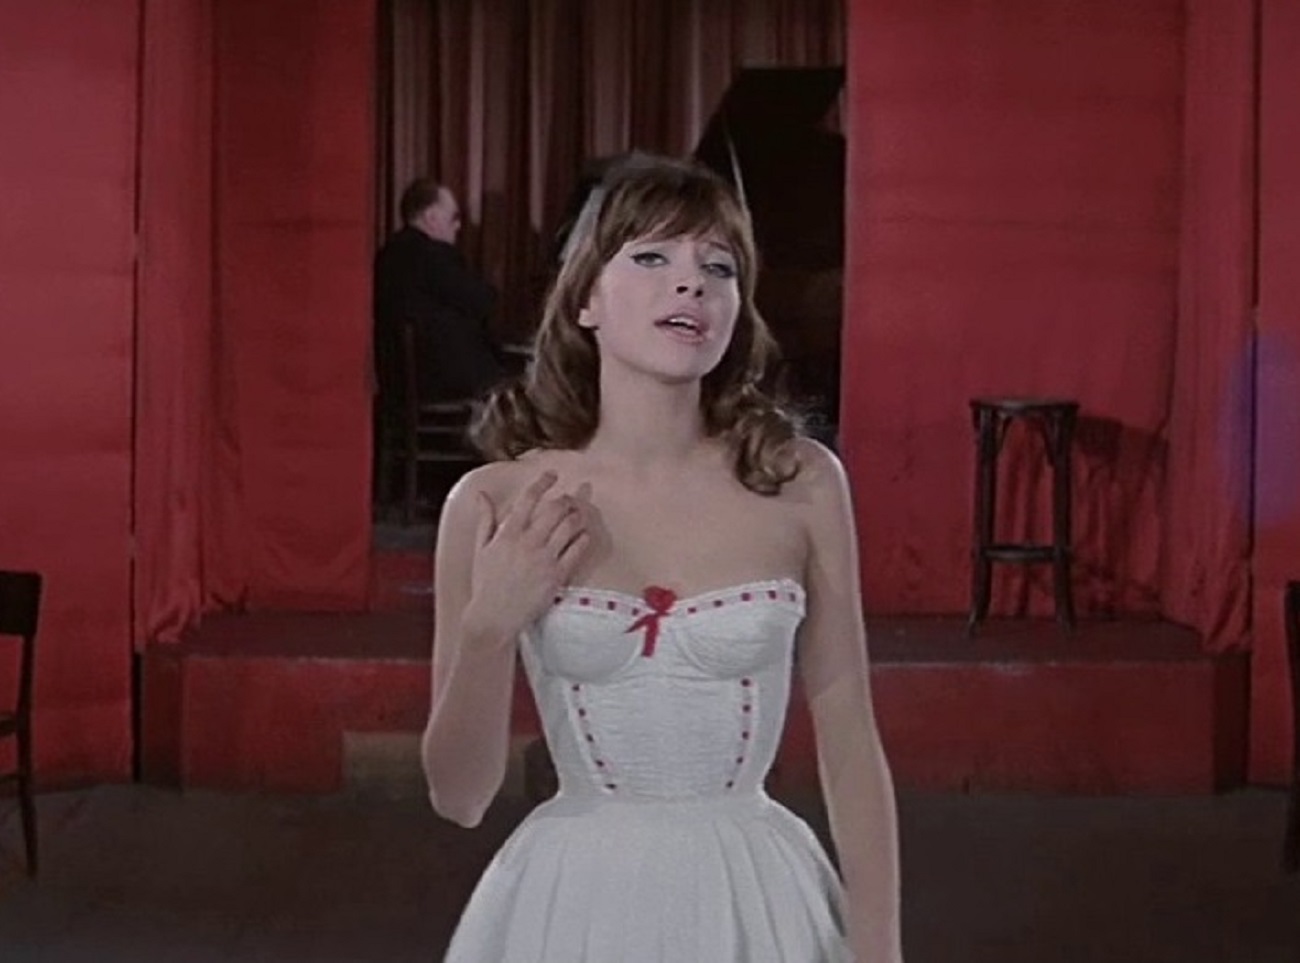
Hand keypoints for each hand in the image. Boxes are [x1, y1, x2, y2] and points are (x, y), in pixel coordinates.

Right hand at [463, 471, 591, 639]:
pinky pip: (577, 550)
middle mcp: (528, 543)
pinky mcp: (557, 575)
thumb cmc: (486, 584)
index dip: (542, 482)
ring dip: (577, 516)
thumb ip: (485, 519)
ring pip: (569, 526)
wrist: (494, 617)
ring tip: (578, 514)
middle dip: (565, 499)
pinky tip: (583, 535)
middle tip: (569, 498)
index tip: (552, 474)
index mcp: (508, 534)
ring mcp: (545, 559)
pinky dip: (583, 538)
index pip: (528, 499)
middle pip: (555, 509)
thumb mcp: (480, 549)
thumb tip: (482, 495)